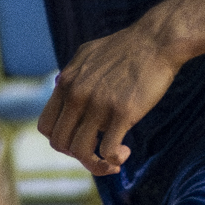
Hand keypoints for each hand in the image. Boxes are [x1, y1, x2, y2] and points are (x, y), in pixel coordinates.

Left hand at [39, 19, 181, 175]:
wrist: (157, 40)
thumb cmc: (128, 47)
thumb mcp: (88, 54)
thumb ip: (72, 74)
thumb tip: (62, 85)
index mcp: (66, 82)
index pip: (46, 126)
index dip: (62, 140)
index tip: (81, 140)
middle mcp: (77, 94)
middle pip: (61, 143)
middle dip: (79, 155)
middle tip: (99, 153)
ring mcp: (98, 104)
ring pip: (81, 151)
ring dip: (95, 164)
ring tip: (113, 161)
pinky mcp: (123, 112)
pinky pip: (107, 149)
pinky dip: (113, 159)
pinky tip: (124, 153)